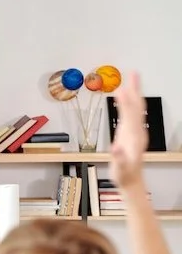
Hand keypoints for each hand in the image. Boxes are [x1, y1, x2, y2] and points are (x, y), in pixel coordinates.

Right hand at [110, 72, 147, 189]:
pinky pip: (132, 114)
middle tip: (133, 73)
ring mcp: (135, 131)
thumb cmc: (124, 175)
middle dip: (135, 89)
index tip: (120, 89)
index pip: (129, 114)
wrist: (131, 181)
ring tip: (131, 80)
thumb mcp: (120, 169)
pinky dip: (129, 103)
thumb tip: (116, 148)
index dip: (125, 102)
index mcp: (133, 137)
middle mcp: (137, 131)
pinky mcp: (132, 133)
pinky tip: (125, 98)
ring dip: (134, 93)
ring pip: (136, 108)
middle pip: (137, 106)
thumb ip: (119, 158)